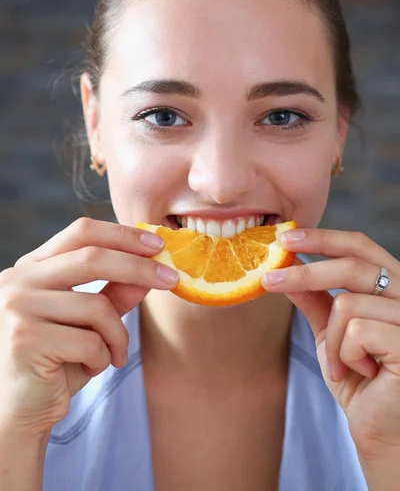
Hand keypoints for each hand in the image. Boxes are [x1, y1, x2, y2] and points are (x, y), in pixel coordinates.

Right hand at [0, 217, 178, 437]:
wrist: (20, 411)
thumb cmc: (56, 361)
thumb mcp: (90, 322)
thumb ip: (116, 292)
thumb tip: (152, 267)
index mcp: (32, 267)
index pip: (81, 232)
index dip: (123, 235)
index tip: (158, 245)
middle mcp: (19, 281)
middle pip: (92, 258)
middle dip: (139, 268)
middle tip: (172, 279)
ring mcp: (18, 308)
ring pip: (97, 306)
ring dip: (118, 335)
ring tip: (113, 354)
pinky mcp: (25, 341)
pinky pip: (90, 342)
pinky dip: (103, 358)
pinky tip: (90, 370)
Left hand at [261, 228, 399, 461]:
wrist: (381, 432)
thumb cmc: (361, 381)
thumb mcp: (331, 333)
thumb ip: (315, 299)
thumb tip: (285, 267)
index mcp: (393, 287)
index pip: (361, 246)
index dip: (324, 238)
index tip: (286, 237)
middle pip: (353, 265)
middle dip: (305, 273)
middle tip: (268, 280)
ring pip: (348, 304)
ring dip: (332, 341)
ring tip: (341, 366)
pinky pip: (358, 332)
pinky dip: (345, 356)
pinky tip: (362, 375)